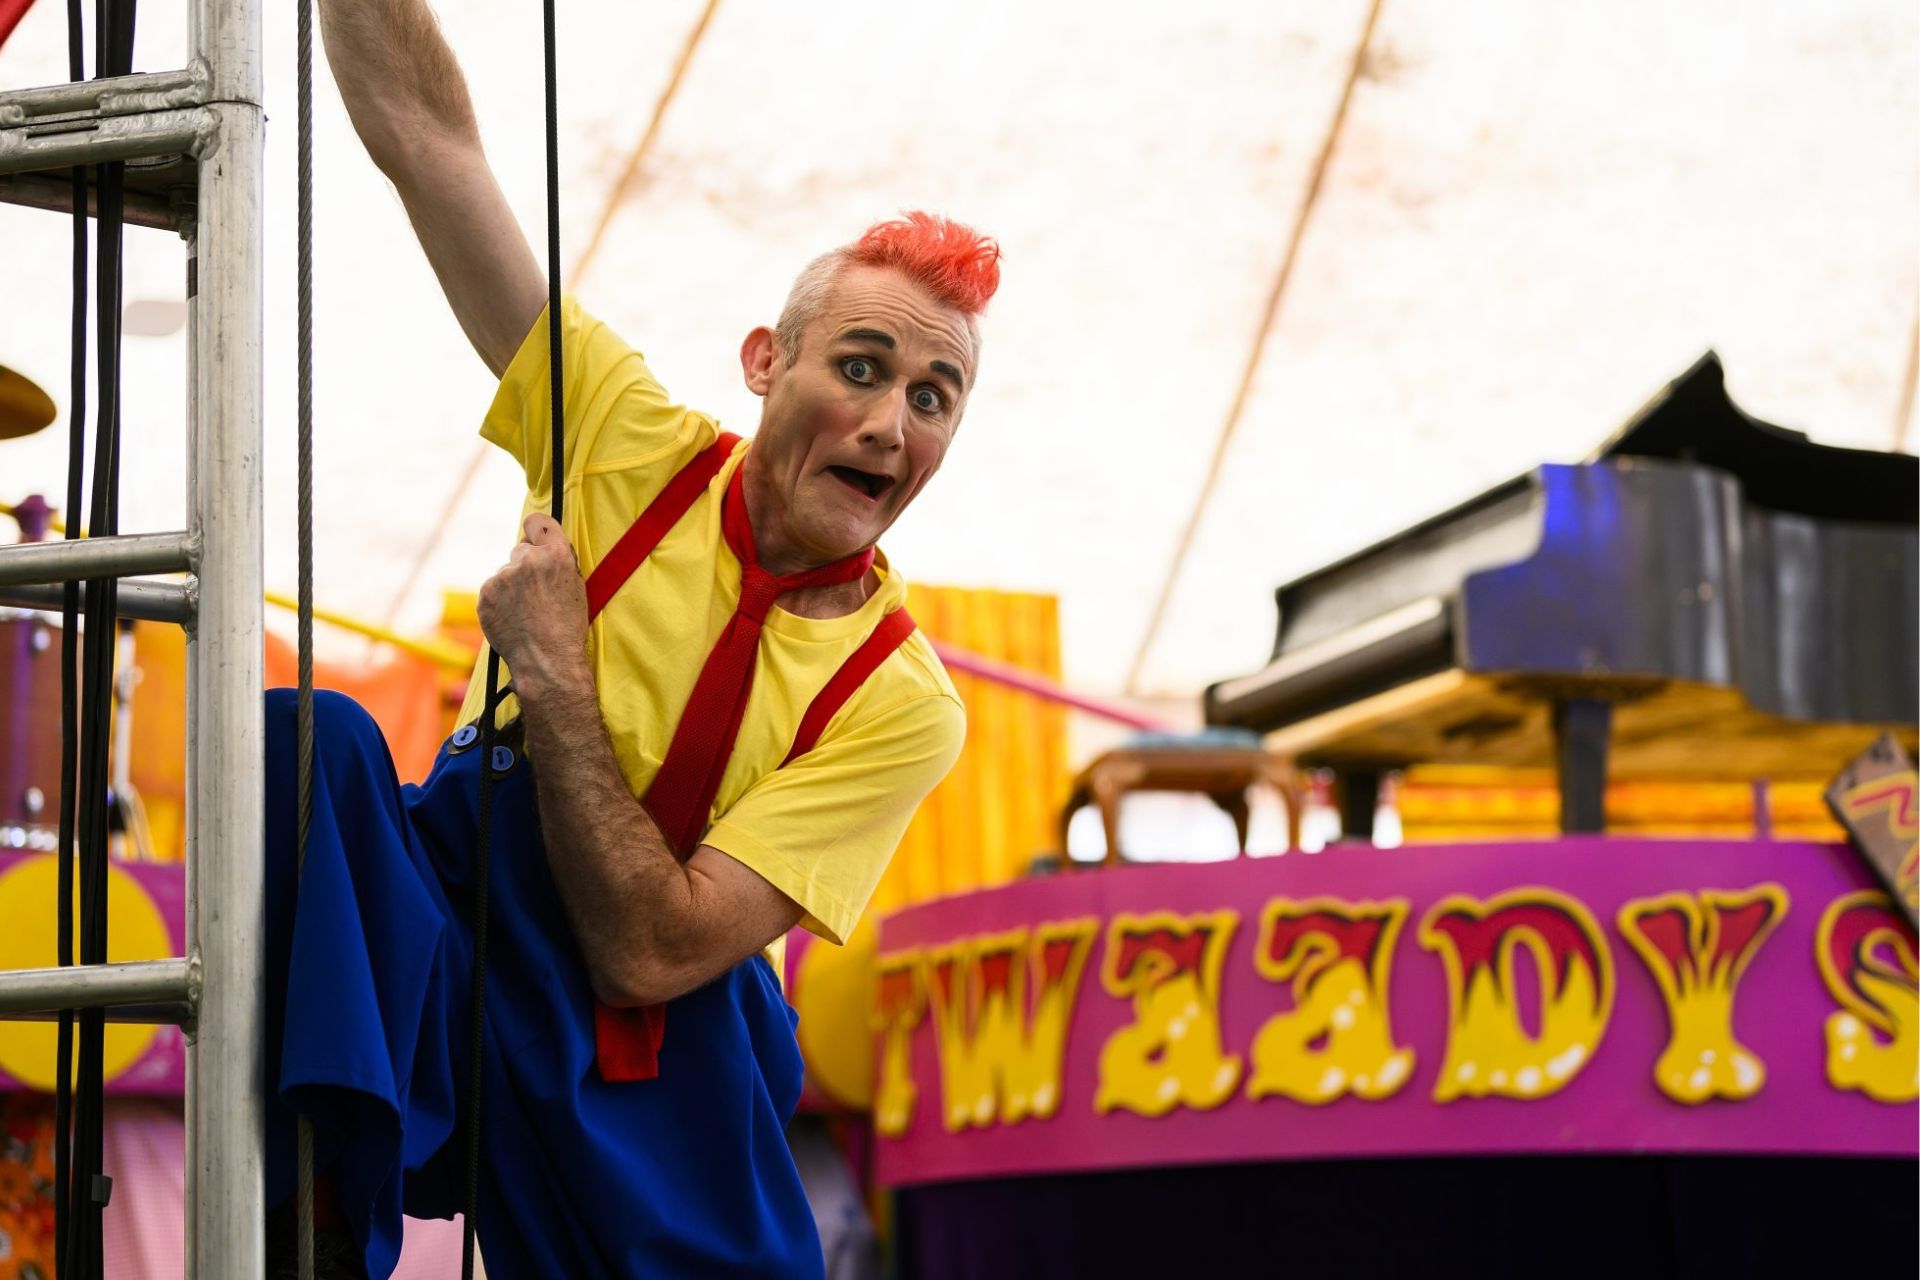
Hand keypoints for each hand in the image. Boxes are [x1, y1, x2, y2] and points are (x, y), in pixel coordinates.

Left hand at [476, 513, 590, 697]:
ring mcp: (503, 576)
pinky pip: (492, 591)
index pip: (538, 523)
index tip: (533, 534)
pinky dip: (499, 602)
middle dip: (525, 565)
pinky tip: (513, 618)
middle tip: (535, 592)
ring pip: (506, 573)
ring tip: (525, 613)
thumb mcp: (576, 588)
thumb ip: (558, 562)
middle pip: (521, 550)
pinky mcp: (485, 594)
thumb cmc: (567, 629)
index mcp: (556, 555)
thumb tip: (540, 547)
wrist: (546, 660)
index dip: (536, 529)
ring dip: (512, 587)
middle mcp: (527, 560)